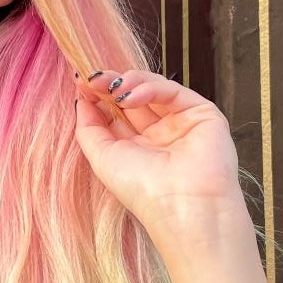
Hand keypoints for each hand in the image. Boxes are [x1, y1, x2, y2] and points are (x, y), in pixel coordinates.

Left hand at [71, 66, 249, 249]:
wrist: (182, 205)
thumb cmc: (143, 191)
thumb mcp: (102, 158)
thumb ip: (89, 128)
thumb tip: (81, 100)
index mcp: (138, 148)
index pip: (117, 113)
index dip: (99, 96)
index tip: (81, 82)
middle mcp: (160, 135)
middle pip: (133, 97)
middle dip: (111, 85)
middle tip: (93, 78)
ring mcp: (181, 123)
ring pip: (153, 89)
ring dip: (128, 82)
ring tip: (112, 87)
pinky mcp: (202, 114)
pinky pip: (172, 91)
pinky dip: (149, 87)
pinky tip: (130, 95)